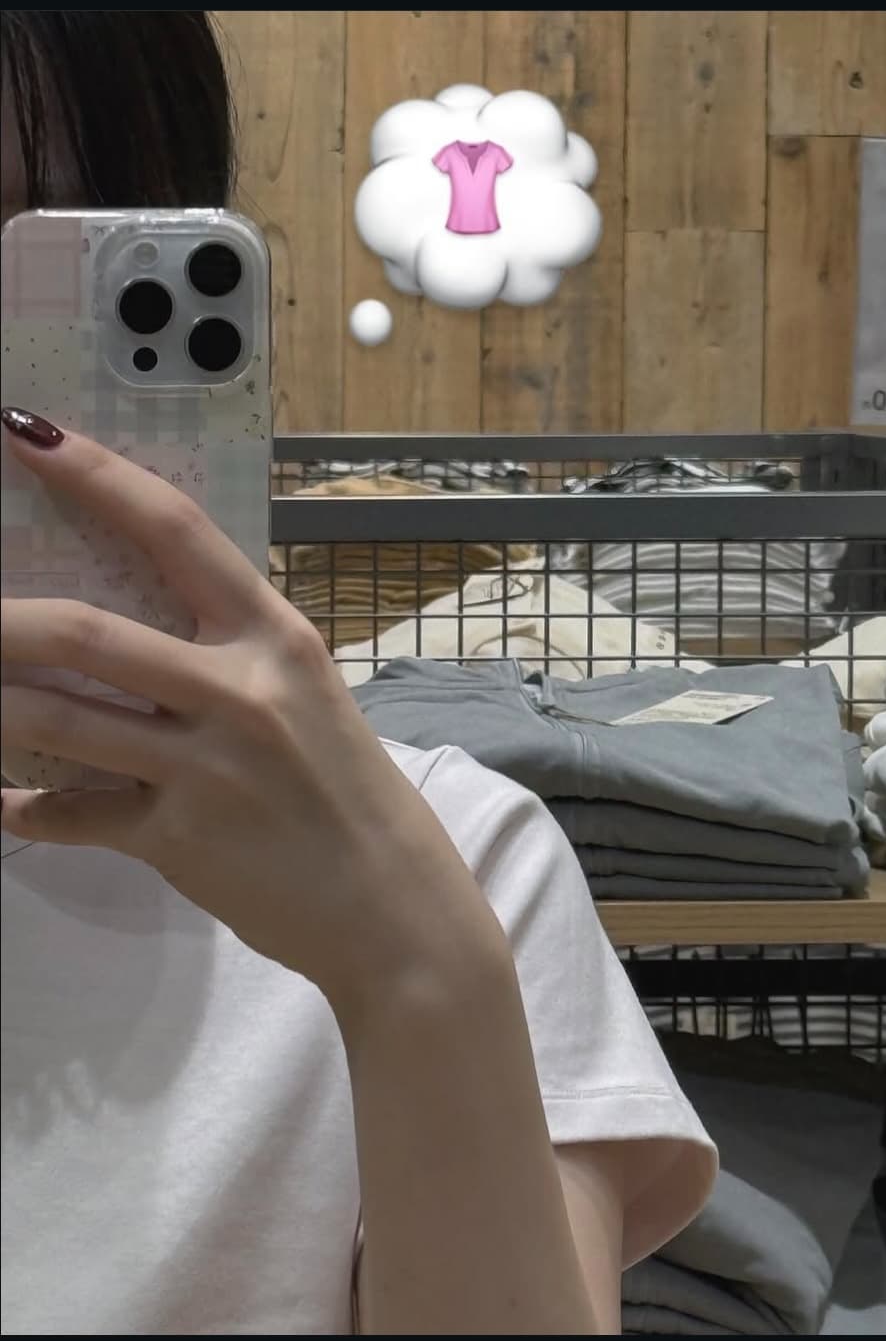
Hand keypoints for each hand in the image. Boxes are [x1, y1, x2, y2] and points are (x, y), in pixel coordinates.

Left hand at [0, 412, 498, 1014]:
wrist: (391, 908)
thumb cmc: (348, 796)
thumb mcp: (306, 700)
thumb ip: (230, 658)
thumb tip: (132, 632)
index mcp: (276, 639)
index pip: (176, 531)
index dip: (93, 475)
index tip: (25, 433)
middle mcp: (240, 692)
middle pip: (85, 632)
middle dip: (0, 620)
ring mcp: (204, 768)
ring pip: (56, 719)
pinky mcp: (176, 839)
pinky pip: (69, 815)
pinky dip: (24, 809)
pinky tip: (5, 802)